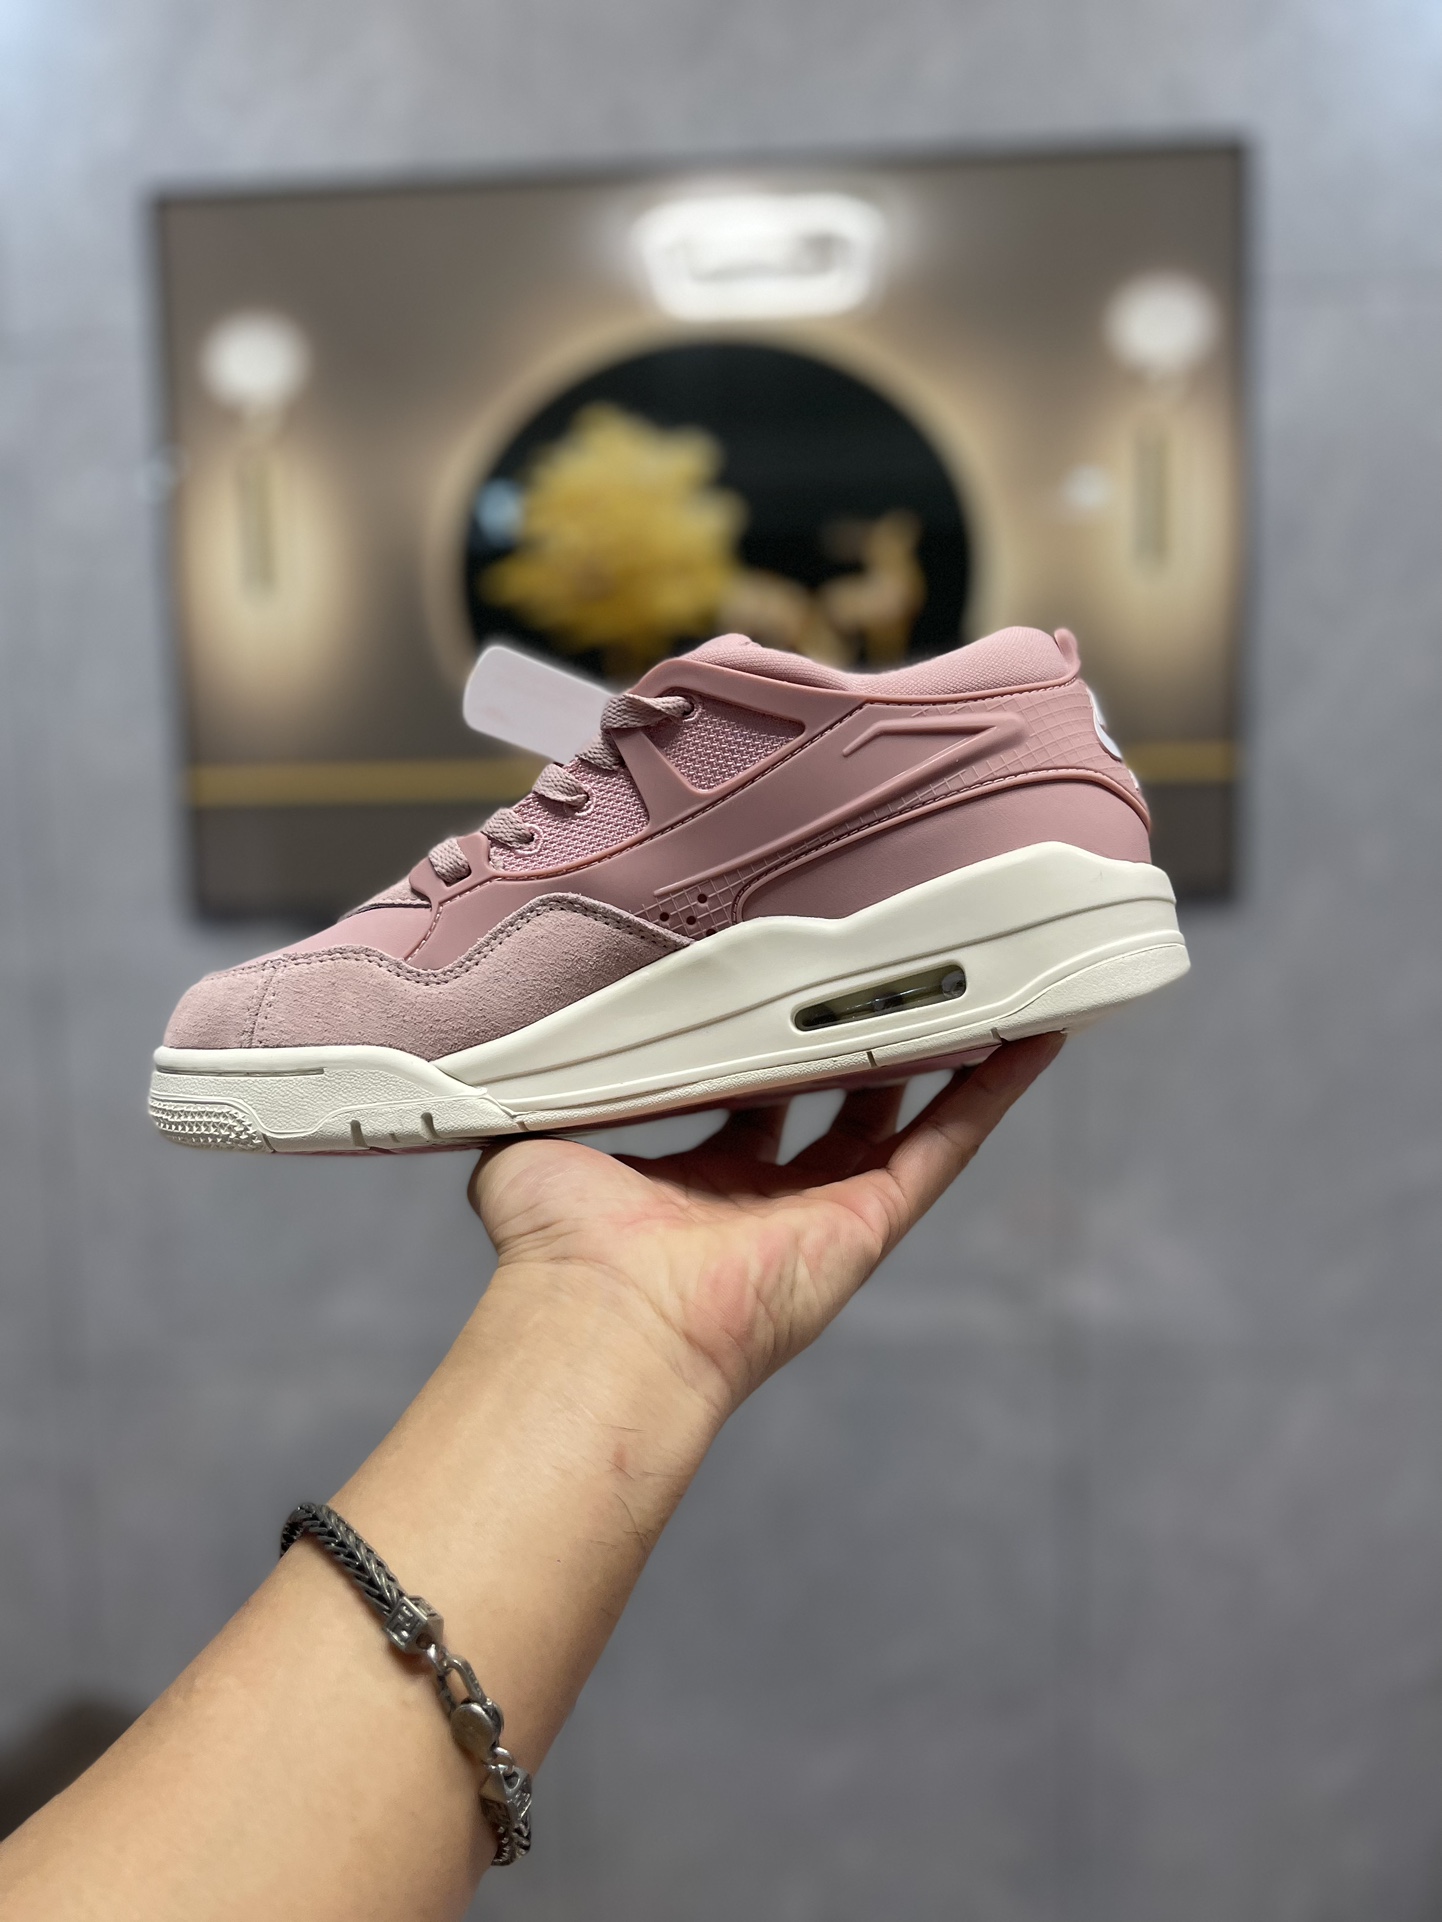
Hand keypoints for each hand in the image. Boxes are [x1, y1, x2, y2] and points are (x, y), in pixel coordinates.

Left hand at [469, 1034, 1062, 1418]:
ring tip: (981, 991)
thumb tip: (508, 1054)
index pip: (750, 1099)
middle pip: (838, 1105)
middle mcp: (768, 1199)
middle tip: (890, 973)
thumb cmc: (556, 1251)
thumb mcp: (534, 1144)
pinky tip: (1031, 1039)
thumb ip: (539, 1095)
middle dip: (863, 1043)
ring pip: (907, 1120)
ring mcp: (827, 1213)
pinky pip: (948, 1145)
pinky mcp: (870, 1222)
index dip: (771, 1044)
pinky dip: (994, 1092)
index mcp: (697, 1180)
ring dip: (944, 1058)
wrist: (603, 1318)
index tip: (790, 987)